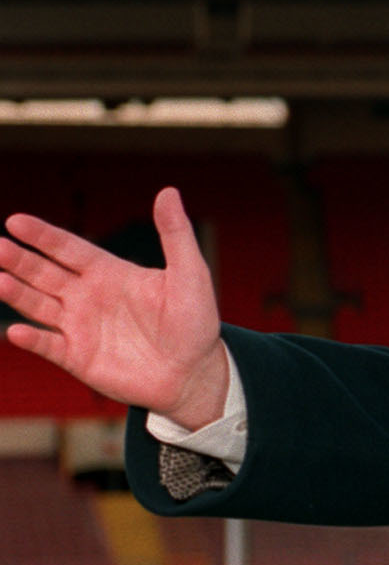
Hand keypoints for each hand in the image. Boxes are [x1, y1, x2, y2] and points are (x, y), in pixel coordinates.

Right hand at [0, 187, 228, 429]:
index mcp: (110, 272)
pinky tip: (16, 331)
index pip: (68, 248)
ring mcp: (80, 327)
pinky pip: (48, 346)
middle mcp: (88, 296)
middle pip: (45, 273)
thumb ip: (175, 234)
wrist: (194, 373)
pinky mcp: (78, 358)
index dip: (43, 235)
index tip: (15, 221)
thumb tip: (168, 191)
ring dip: (17, 293)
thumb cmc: (195, 321)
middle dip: (20, 260)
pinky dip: (32, 340)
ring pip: (38, 305)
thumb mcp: (190, 273)